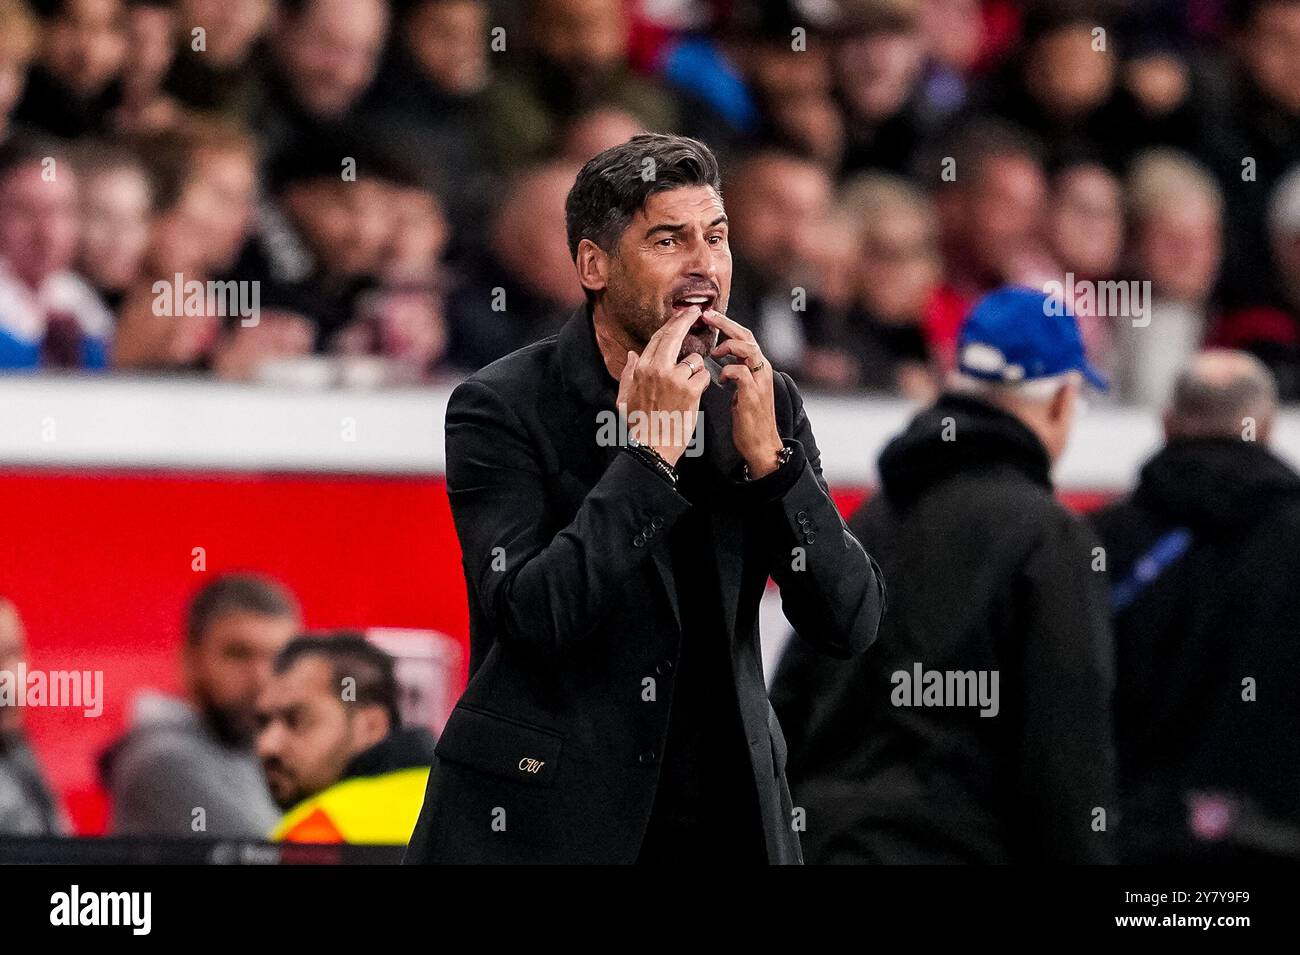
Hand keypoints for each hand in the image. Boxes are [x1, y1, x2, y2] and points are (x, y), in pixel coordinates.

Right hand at [615, 306, 711, 466]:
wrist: (651, 448)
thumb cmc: (638, 426)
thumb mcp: (624, 398)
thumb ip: (628, 374)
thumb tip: (631, 355)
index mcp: (640, 369)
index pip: (658, 338)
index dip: (671, 324)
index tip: (682, 315)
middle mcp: (656, 369)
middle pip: (674, 336)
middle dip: (686, 320)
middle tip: (697, 312)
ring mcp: (674, 378)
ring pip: (694, 359)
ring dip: (695, 369)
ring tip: (689, 386)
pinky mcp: (690, 390)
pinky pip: (703, 375)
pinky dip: (702, 383)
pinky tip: (695, 394)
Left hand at [701, 309, 783, 477]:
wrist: (761, 444)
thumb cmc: (747, 420)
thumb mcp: (741, 391)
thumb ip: (734, 374)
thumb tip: (716, 362)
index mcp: (758, 367)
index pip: (744, 336)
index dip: (727, 324)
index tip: (707, 316)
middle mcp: (762, 370)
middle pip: (747, 336)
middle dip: (726, 324)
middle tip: (706, 316)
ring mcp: (759, 382)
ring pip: (749, 349)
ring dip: (728, 346)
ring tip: (714, 352)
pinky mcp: (753, 395)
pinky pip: (741, 372)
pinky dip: (728, 370)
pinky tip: (720, 378)